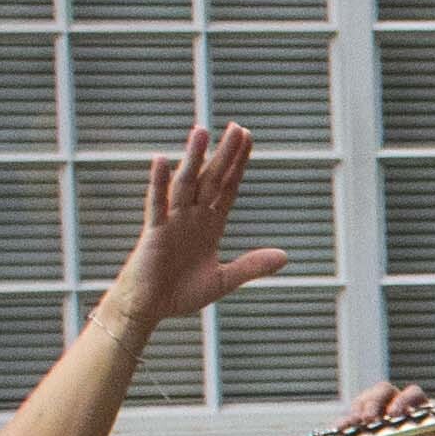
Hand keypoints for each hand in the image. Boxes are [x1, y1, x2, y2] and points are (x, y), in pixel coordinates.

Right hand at [96, 125, 287, 330]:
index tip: (248, 139)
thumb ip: (251, 266)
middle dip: (225, 154)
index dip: (239, 165)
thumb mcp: (224, 280)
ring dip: (193, 158)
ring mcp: (173, 221)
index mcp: (210, 225)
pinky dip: (158, 183)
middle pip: (211, 179)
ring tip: (201, 131)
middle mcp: (192, 217)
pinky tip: (161, 160)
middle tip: (238, 127)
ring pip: (185, 183)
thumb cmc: (181, 292)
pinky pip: (157, 204)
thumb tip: (285, 256)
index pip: (228, 188)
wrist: (149, 308)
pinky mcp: (154, 232)